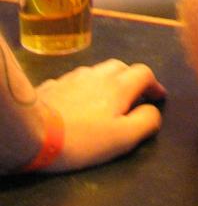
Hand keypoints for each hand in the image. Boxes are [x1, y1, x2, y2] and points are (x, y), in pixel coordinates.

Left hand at [37, 59, 165, 171]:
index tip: (157, 98)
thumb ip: (146, 122)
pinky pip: (74, 82)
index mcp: (120, 86)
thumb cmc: (82, 137)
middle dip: (130, 80)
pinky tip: (75, 104)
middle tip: (131, 99)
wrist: (32, 131)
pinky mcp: (53, 85)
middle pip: (121, 67)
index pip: (144, 73)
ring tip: (102, 101)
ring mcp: (73, 77)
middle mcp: (99, 74)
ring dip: (105, 82)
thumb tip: (153, 111)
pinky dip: (82, 89)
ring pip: (96, 72)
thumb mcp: (123, 138)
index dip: (154, 84)